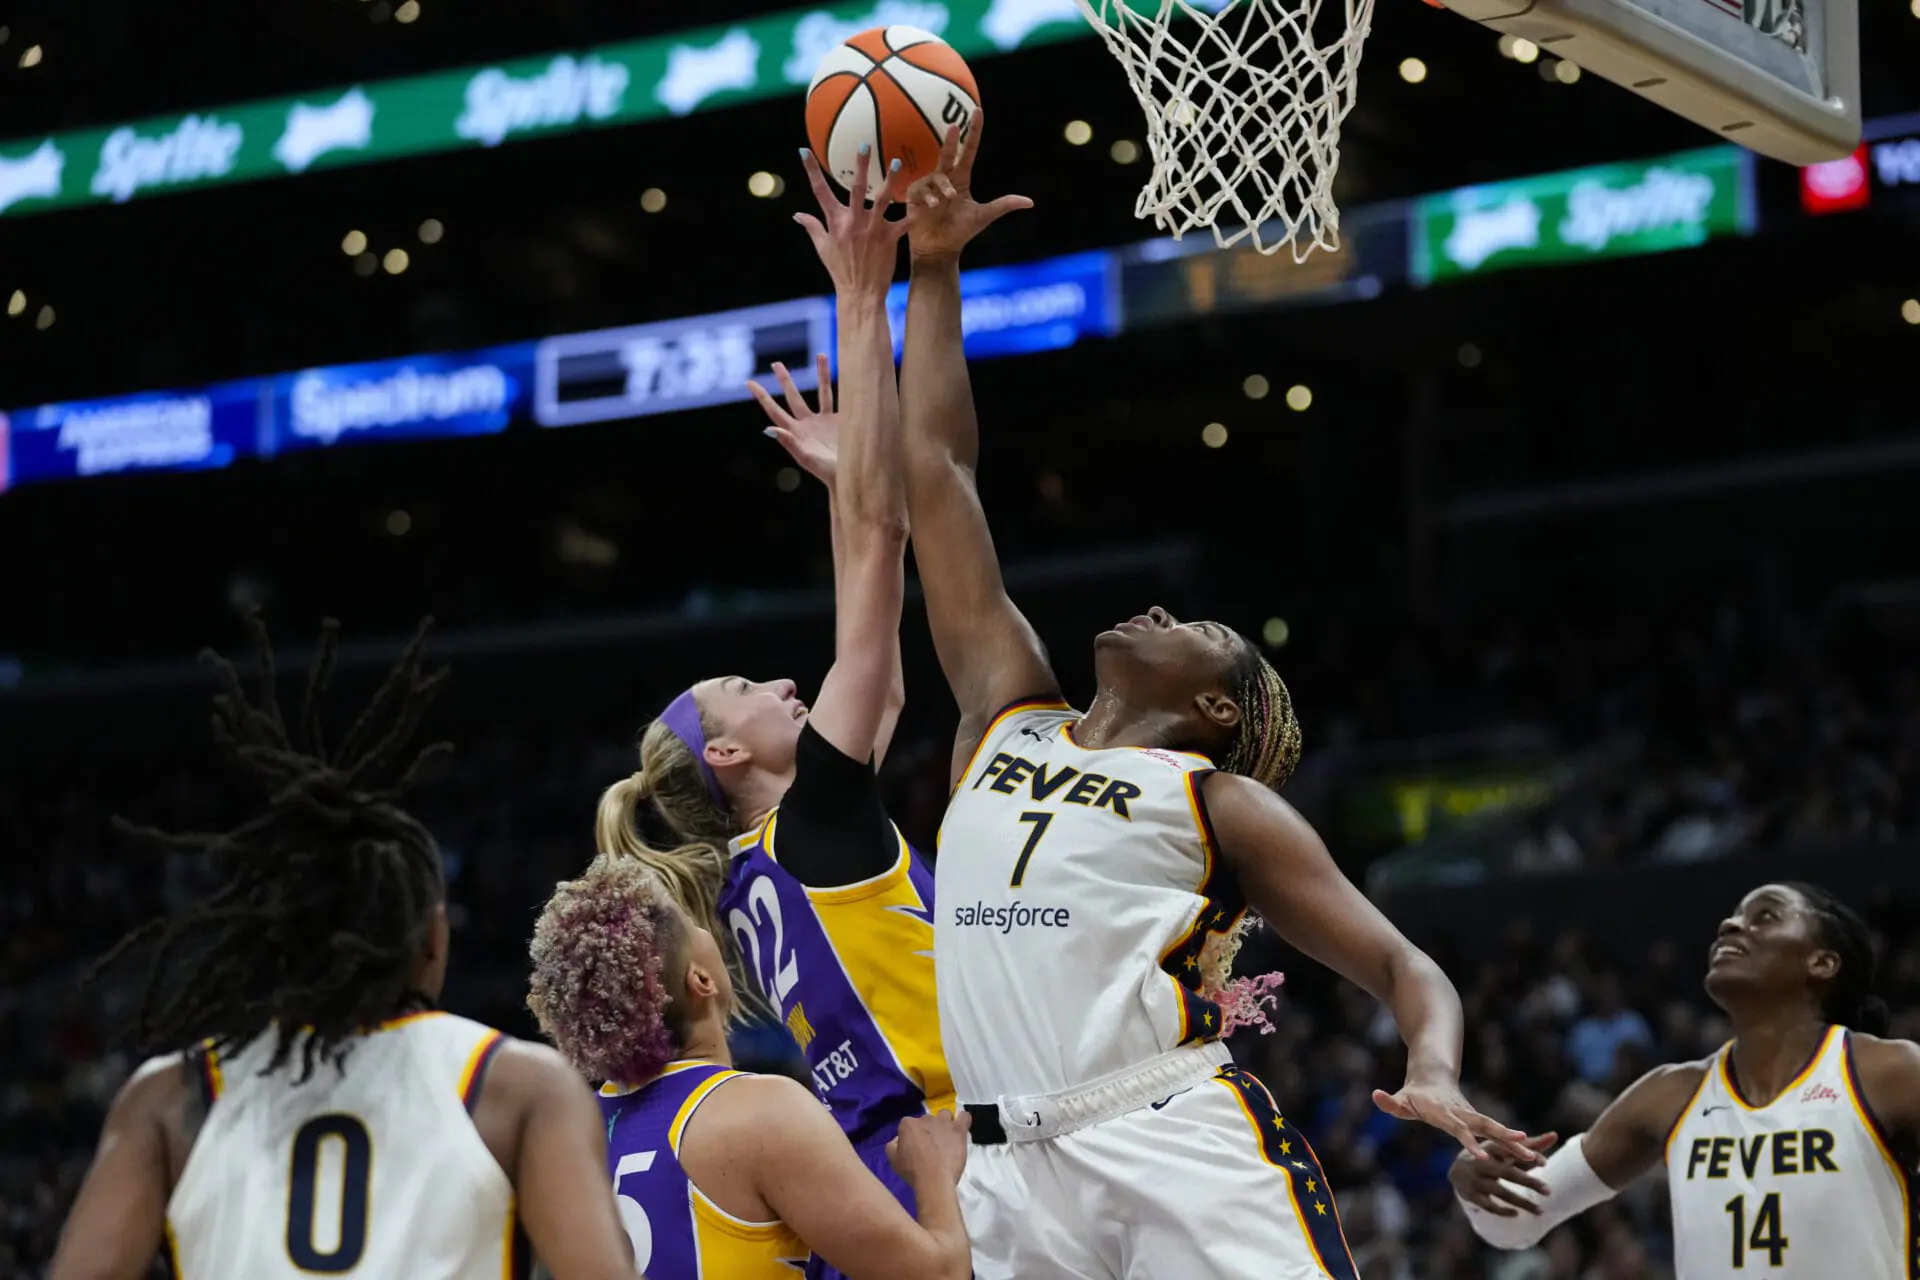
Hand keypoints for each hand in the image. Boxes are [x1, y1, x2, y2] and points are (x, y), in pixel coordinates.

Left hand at [748, 354, 837, 484]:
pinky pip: (841, 398)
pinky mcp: (843, 421)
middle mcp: (808, 424)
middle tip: (776, 363)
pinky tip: (849, 371)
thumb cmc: (827, 472)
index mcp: (795, 432)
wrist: (851, 478)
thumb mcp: (806, 458)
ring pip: (823, 392)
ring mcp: (825, 421)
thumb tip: (767, 428)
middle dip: (785, 380)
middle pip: (793, 397)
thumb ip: (788, 442)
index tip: (749, 382)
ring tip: (821, 354)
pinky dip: (843, 385)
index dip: (762, 396)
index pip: (774, 411)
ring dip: (822, 374)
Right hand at [796, 145, 906, 299]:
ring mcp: (872, 230)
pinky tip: (927, 198)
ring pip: (882, 199)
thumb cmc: (841, 271)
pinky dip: (915, 211)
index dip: (810, 171)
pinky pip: (904, 222)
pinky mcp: (889, 239)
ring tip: (897, 161)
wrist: (860, 294)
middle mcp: (853, 222)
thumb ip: (812, 227)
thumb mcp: (823, 248)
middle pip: (855, 188)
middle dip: (860, 165)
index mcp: (835, 222)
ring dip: (890, 179)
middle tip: (865, 143)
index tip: (803, 151)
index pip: (819, 192)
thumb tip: (797, 214)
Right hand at [886, 1109, 971, 1186]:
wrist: (934, 1180)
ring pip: (945, 1115)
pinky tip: (961, 1127)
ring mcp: (944, 1122)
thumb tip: (899, 1139)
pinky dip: (963, 1120)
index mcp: (908, 1124)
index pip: (908, 1125)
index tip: (914, 1148)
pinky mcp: (959, 1129)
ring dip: (944, 1124)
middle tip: (930, 1147)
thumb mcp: (893, 1159)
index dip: (912, 1137)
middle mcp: (926, 1118)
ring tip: (946, 1138)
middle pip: (927, 1120)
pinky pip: (964, 1117)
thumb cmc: (912, 1171)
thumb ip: (893, 1144)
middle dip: (928, 1131)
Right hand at [902, 112, 1032, 262]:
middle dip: (952, 139)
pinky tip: (932, 206)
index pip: (970, 150)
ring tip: (948, 200)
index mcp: (962, 178)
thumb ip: (1004, 205)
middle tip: (954, 126)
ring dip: (944, 187)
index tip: (977, 111)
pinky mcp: (915, 194)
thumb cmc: (960, 232)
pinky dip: (930, 196)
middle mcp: (945, 177)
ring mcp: (929, 185)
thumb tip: (1030, 202)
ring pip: (938, 176)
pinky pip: (922, 187)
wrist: (939, 249)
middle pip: (949, 152)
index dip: (974, 131)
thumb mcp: (984, 216)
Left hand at [1372, 1077, 1541, 1163]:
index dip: (1469, 1142)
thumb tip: (1376, 1096)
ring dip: (1516, 1144)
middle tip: (1525, 1150)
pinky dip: (1513, 1143)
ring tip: (1537, 1158)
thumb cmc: (1413, 1093)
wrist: (1432, 1075)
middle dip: (1505, 1139)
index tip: (1482, 1157)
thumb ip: (1390, 1101)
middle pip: (1486, 1128)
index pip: (1458, 1129)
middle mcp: (1463, 1114)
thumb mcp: (1400, 1099)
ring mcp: (1473, 1116)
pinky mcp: (1478, 1121)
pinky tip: (1530, 1155)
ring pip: (1496, 1130)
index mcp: (1444, 1113)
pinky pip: (1497, 1134)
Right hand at [1448, 1132, 1560, 1215]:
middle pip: (1508, 1173)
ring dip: (1522, 1202)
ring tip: (1541, 1211)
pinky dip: (1503, 1211)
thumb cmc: (1492, 1158)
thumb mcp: (1506, 1150)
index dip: (1527, 1155)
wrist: (1458, 1170)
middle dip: (1529, 1182)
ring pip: (1501, 1192)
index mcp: (1491, 1148)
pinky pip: (1488, 1205)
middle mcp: (1481, 1162)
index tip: (1545, 1163)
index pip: (1511, 1150)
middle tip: (1549, 1191)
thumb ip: (1531, 1145)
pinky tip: (1517, 1214)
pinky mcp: (1470, 1195)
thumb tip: (1555, 1135)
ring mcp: (1475, 1179)